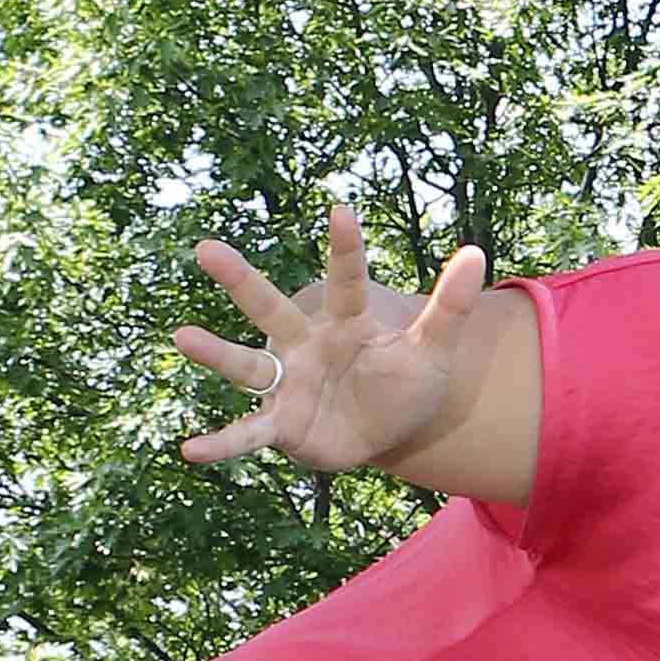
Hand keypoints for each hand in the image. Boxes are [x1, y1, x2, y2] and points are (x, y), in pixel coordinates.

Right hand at [176, 195, 488, 473]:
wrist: (387, 432)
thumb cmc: (404, 382)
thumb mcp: (435, 350)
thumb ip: (450, 307)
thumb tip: (477, 254)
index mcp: (346, 322)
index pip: (347, 281)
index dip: (346, 249)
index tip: (341, 209)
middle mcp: (306, 345)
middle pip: (270, 309)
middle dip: (241, 281)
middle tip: (207, 248)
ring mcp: (288, 384)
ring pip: (247, 366)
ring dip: (216, 353)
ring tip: (182, 337)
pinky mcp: (281, 426)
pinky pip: (247, 434)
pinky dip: (220, 444)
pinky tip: (190, 451)